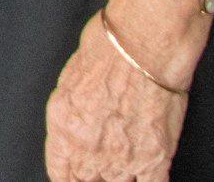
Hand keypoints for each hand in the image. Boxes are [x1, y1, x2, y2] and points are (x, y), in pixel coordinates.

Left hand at [44, 12, 190, 181]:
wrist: (142, 46)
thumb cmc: (106, 52)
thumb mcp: (68, 83)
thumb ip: (70, 117)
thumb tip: (74, 134)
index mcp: (63, 127)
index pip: (59, 172)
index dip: (67, 176)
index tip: (74, 176)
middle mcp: (88, 149)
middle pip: (86, 181)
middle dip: (92, 175)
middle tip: (100, 165)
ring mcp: (122, 157)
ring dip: (118, 176)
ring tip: (122, 162)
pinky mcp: (154, 157)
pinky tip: (146, 174)